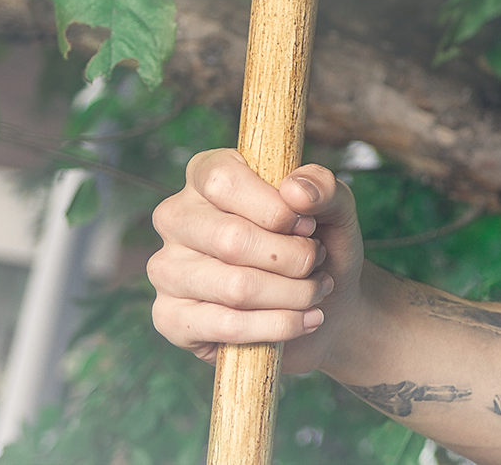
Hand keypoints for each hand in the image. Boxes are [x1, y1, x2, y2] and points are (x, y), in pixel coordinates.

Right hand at [149, 151, 363, 373]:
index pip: (223, 181)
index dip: (275, 208)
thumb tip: (295, 189)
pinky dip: (279, 325)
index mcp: (206, 174)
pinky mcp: (169, 317)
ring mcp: (165, 268)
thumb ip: (323, 186)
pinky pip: (228, 326)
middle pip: (232, 239)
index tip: (309, 225)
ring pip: (235, 287)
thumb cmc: (320, 242)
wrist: (325, 300)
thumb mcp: (335, 206)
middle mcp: (176, 217)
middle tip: (317, 261)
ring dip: (293, 293)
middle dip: (293, 257)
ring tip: (317, 290)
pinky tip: (306, 319)